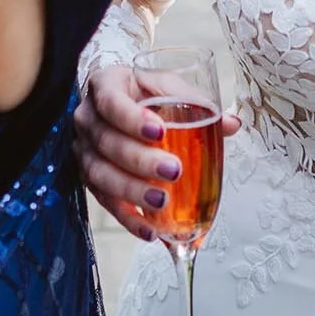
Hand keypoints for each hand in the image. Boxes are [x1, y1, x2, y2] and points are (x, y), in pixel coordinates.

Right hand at [74, 65, 241, 239]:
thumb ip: (196, 103)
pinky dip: (127, 218)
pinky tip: (149, 229)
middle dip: (140, 160)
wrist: (122, 104)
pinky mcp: (90, 178)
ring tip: (162, 202)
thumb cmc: (145, 93)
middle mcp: (88, 118)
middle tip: (173, 171)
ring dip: (132, 191)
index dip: (131, 118)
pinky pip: (105, 201)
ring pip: (101, 174)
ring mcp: (84, 149)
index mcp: (105, 86)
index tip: (159, 131)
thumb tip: (230, 124)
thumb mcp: (168, 88)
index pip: (111, 102)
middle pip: (107, 142)